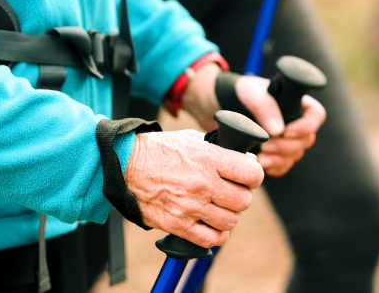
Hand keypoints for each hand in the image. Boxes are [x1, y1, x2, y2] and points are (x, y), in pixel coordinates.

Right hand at [124, 129, 263, 247]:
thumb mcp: (193, 139)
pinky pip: (210, 239)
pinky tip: (211, 224)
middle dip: (241, 196)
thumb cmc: (160, 150)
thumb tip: (247, 162)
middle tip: (230, 191)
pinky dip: (216, 235)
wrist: (125, 165)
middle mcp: (202, 184)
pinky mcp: (177, 224)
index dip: (254, 176)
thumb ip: (221, 150)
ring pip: (230, 221)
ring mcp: (190, 207)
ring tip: (218, 206)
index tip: (248, 176)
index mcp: (209, 159)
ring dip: (228, 215)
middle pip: (244, 201)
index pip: (252, 174)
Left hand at [180, 64, 327, 176]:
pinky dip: (273, 168)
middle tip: (266, 145)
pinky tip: (259, 164)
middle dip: (287, 146)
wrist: (218, 107)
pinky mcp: (273, 154)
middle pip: (306, 140)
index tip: (285, 131)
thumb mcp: (249, 92)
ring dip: (280, 159)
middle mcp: (295, 122)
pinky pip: (282, 166)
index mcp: (296, 103)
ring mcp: (285, 139)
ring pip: (295, 155)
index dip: (307, 126)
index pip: (316, 115)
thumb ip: (264, 106)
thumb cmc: (238, 92)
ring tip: (260, 156)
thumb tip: (278, 130)